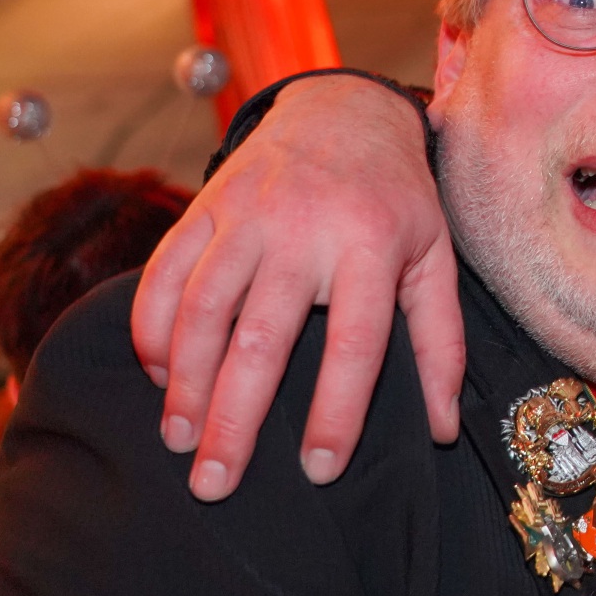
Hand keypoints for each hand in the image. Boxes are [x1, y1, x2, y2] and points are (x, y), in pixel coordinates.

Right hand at [131, 74, 463, 500]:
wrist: (344, 110)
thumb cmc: (396, 200)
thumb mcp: (435, 259)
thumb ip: (440, 343)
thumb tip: (442, 429)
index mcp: (373, 245)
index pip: (355, 344)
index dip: (336, 412)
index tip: (317, 471)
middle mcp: (306, 228)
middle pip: (262, 337)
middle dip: (234, 419)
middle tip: (215, 485)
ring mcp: (248, 213)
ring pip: (203, 308)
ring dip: (184, 382)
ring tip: (180, 440)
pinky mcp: (206, 204)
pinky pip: (165, 272)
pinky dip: (153, 326)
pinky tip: (159, 374)